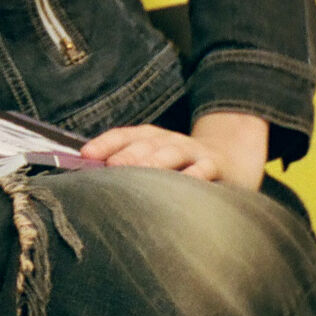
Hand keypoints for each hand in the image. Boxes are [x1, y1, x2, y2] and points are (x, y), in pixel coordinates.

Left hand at [80, 110, 267, 189]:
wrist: (229, 157)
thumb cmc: (179, 166)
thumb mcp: (154, 160)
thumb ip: (128, 167)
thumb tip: (89, 175)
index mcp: (149, 138)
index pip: (124, 135)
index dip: (105, 143)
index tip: (86, 155)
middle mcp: (168, 141)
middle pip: (145, 145)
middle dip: (127, 155)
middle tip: (111, 167)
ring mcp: (192, 152)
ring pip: (171, 154)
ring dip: (154, 161)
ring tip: (139, 172)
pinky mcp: (214, 165)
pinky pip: (204, 169)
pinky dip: (196, 174)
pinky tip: (187, 180)